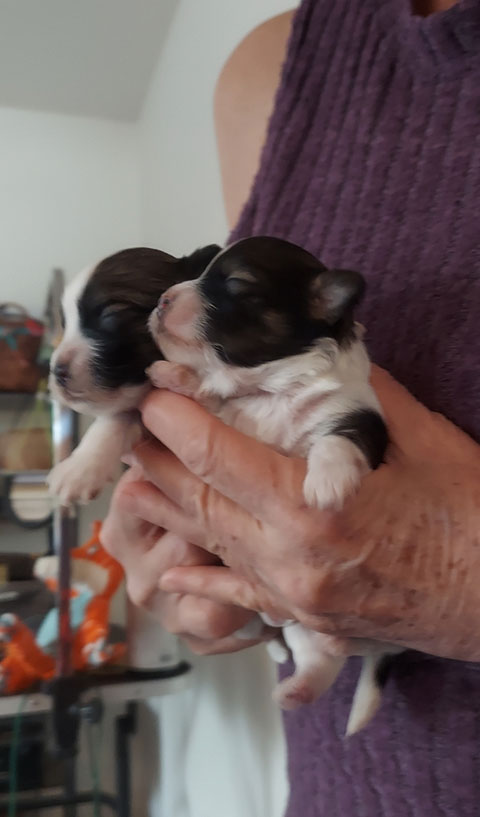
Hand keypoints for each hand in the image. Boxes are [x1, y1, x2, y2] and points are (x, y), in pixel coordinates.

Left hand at [111, 365, 479, 660]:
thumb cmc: (472, 516)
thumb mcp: (419, 440)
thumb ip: (358, 397)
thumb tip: (322, 355)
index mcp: (315, 508)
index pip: (219, 458)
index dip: (177, 422)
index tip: (153, 395)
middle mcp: (292, 559)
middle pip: (203, 502)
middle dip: (161, 461)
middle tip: (135, 428)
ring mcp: (296, 597)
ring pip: (213, 547)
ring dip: (170, 510)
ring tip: (136, 479)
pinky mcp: (308, 618)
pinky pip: (241, 598)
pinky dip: (203, 580)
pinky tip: (172, 572)